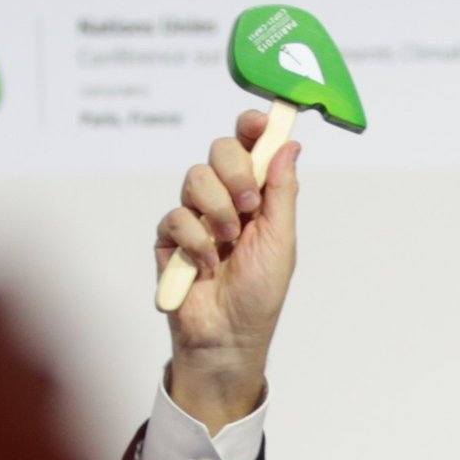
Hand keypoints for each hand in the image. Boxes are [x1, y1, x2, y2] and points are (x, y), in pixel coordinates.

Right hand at [156, 109, 299, 428]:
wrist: (226, 338)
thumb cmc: (258, 295)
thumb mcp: (281, 242)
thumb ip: (281, 192)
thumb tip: (290, 145)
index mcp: (257, 196)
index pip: (252, 145)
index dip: (255, 127)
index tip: (261, 122)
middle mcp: (226, 198)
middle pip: (220, 149)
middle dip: (234, 172)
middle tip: (246, 205)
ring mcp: (196, 215)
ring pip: (195, 178)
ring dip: (216, 211)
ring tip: (227, 244)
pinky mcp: (169, 237)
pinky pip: (175, 216)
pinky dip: (194, 241)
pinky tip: (204, 265)